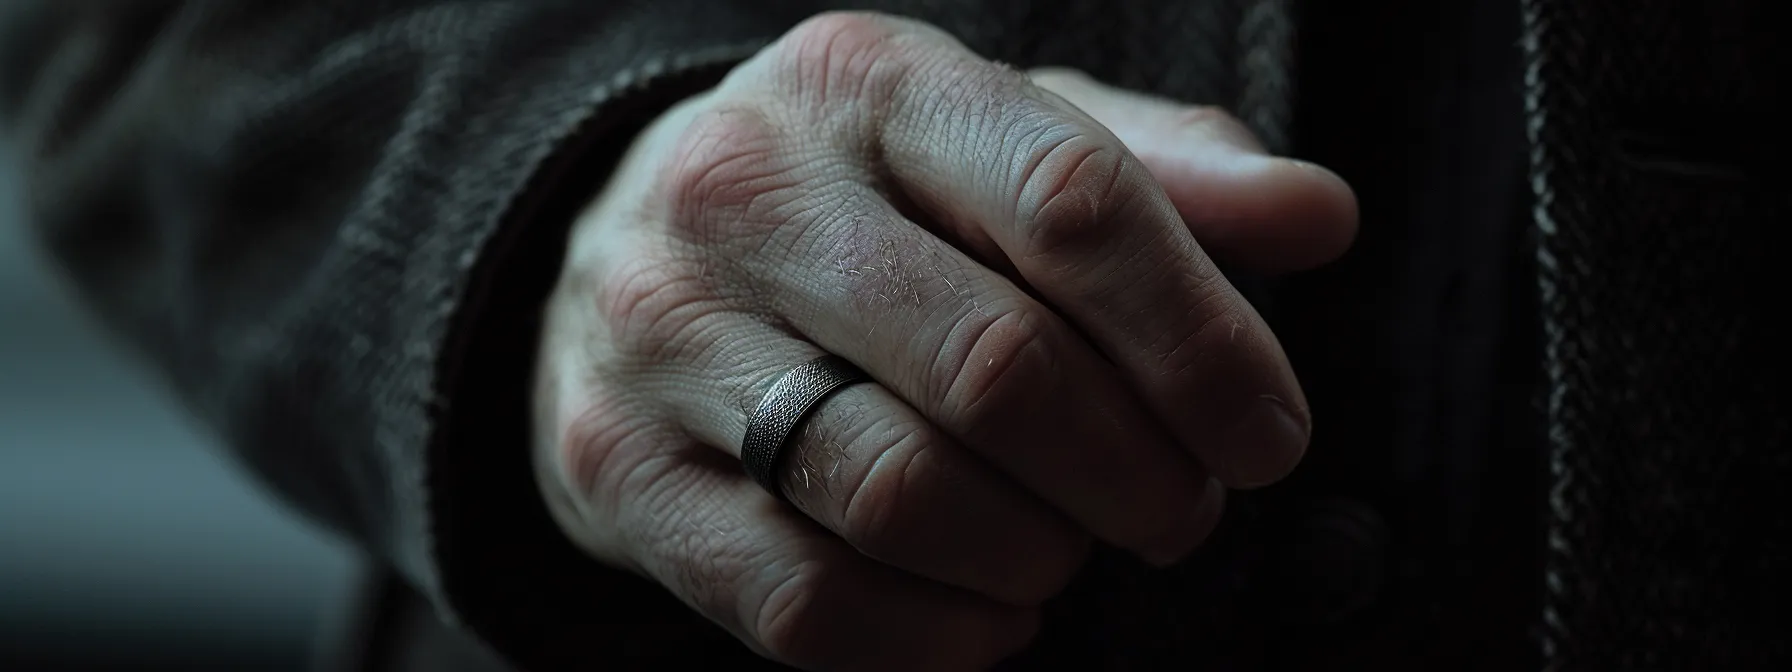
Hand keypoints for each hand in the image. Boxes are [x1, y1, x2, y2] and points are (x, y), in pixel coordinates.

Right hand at [533, 12, 1355, 670]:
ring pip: (899, 494)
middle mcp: (745, 192)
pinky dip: (932, 636)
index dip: (1199, 339)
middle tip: (1180, 513)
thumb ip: (1156, 172)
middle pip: (998, 366)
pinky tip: (986, 612)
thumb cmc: (856, 201)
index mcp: (866, 83)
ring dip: (1037, 559)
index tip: (1265, 434)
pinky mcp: (614, 467)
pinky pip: (799, 599)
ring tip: (1071, 553)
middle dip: (1134, 474)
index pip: (1071, 202)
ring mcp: (661, 333)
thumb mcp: (993, 143)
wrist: (614, 253)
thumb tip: (1320, 217)